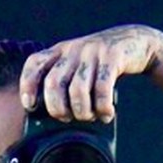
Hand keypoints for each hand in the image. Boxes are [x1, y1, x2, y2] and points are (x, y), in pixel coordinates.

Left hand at [19, 24, 162, 122]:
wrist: (134, 43)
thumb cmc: (101, 65)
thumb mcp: (78, 66)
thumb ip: (65, 82)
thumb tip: (55, 116)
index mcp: (59, 51)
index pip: (34, 64)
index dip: (28, 85)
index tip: (30, 105)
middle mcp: (73, 50)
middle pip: (54, 83)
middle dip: (58, 108)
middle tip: (67, 118)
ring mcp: (92, 53)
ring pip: (78, 90)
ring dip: (83, 112)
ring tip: (91, 117)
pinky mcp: (112, 58)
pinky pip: (102, 89)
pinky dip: (103, 108)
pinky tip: (107, 115)